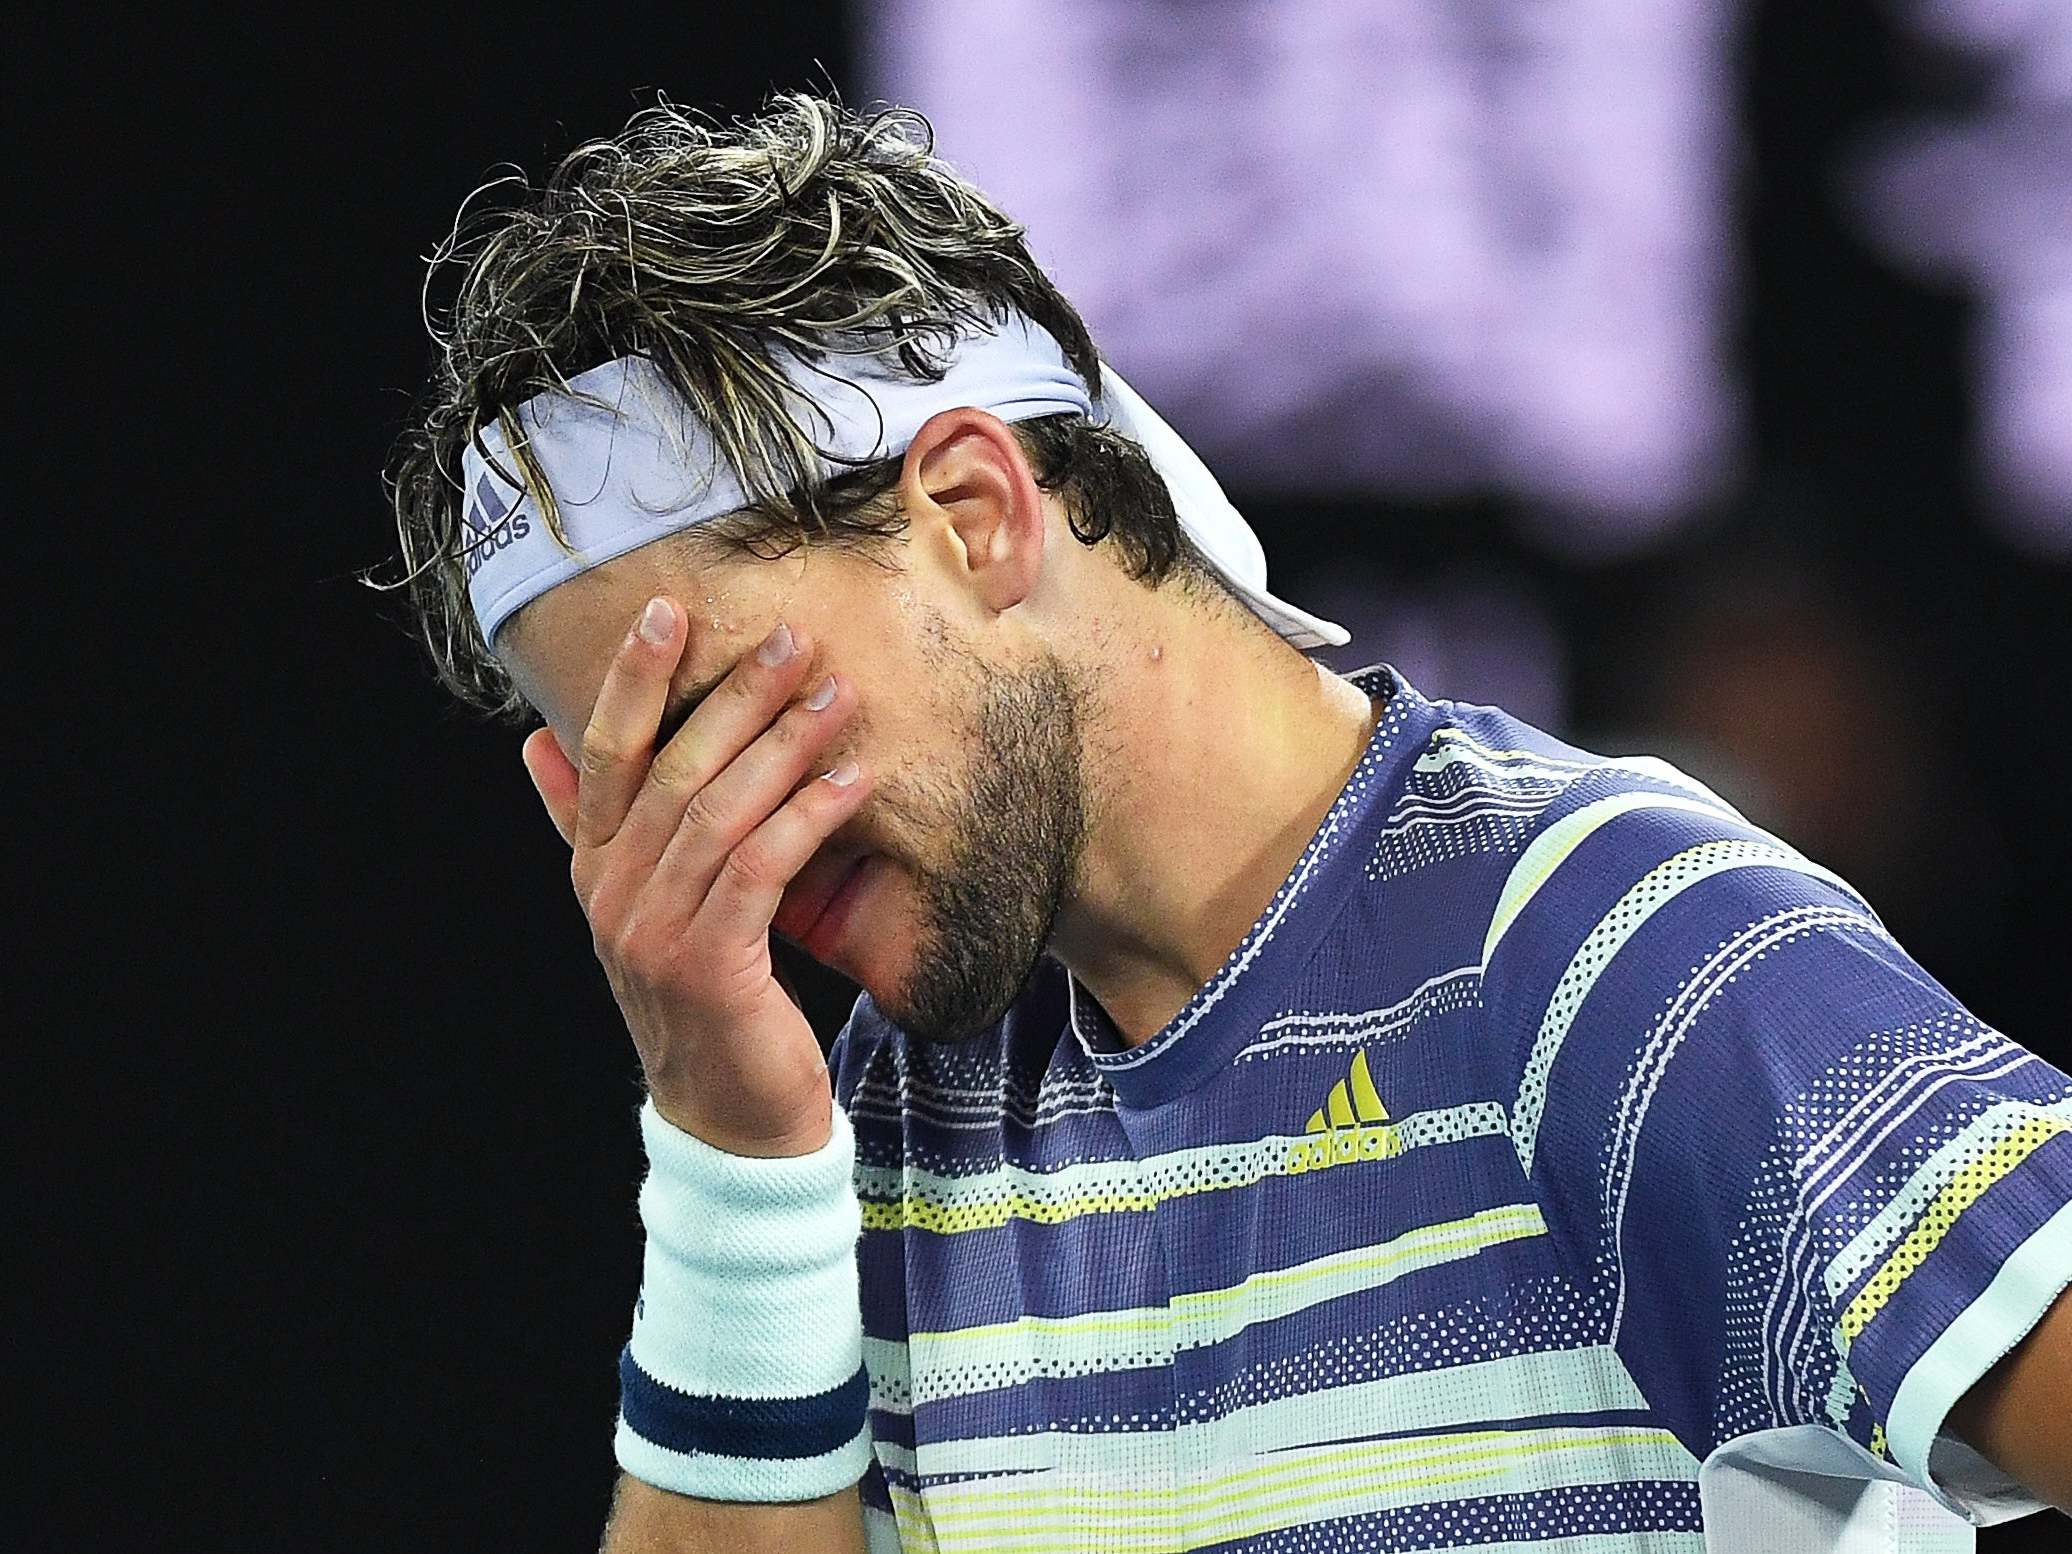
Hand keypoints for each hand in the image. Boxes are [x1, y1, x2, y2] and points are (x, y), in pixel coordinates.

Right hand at [520, 597, 872, 1157]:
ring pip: (720, 812)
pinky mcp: (710, 962)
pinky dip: (808, 815)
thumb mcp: (642, 907)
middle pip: (672, 770)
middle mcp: (614, 894)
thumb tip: (536, 746)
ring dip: (784, 746)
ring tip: (838, 696)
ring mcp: (655, 931)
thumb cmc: (702, 996)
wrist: (728, 1117)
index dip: (631, 681)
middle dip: (735, 697)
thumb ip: (591, 827)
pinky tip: (854, 781)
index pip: (604, 756)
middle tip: (793, 639)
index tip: (667, 612)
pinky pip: (762, 866)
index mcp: (595, 871)